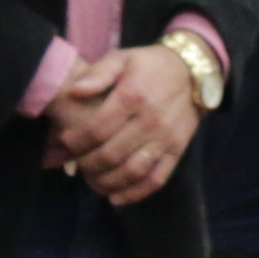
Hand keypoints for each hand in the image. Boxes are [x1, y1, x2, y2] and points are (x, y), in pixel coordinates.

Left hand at [41, 49, 201, 204]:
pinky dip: (135, 194)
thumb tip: (74, 93)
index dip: (76, 141)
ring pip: (132, 171)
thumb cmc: (149, 65)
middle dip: (87, 164)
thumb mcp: (121, 58)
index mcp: (132, 96)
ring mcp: (165, 138)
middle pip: (111, 154)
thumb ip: (97, 74)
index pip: (97, 129)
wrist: (192, 72)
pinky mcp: (177, 150)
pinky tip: (115, 199)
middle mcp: (149, 121)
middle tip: (77, 162)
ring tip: (92, 180)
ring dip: (107, 182)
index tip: (66, 141)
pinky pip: (156, 179)